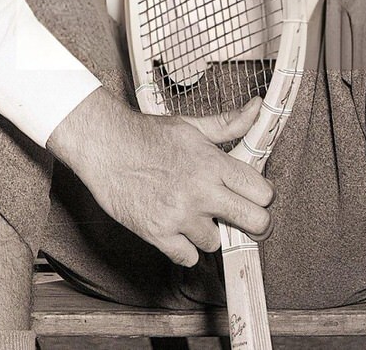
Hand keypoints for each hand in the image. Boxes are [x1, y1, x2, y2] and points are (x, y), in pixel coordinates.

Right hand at [47, 88, 272, 266]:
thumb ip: (228, 124)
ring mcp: (180, 214)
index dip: (258, 195)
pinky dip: (182, 247)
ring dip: (205, 231)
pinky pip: (188, 257)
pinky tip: (174, 228)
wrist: (103, 144)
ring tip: (189, 213)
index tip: (248, 195)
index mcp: (211, 162)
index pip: (262, 192)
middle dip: (248, 220)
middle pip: (255, 223)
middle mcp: (201, 190)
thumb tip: (257, 108)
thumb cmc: (144, 135)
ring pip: (217, 242)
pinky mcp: (158, 233)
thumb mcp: (190, 126)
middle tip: (233, 214)